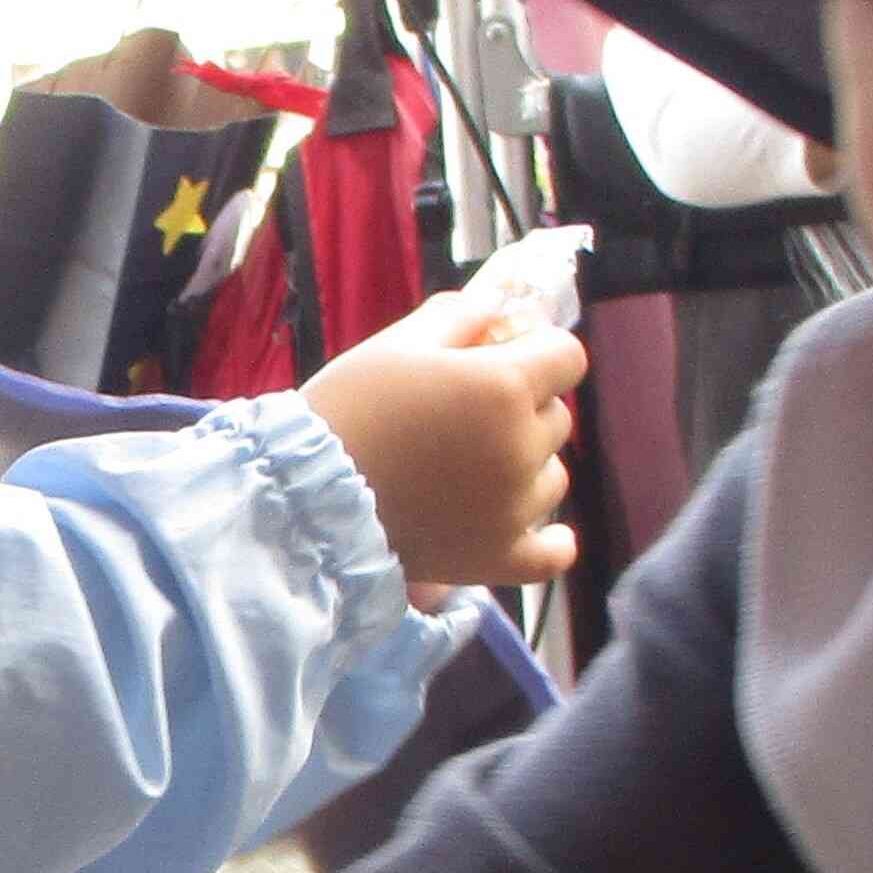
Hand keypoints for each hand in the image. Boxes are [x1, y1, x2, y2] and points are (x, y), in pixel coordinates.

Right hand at [300, 284, 583, 591]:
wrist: (305, 499)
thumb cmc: (348, 410)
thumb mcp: (396, 343)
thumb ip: (461, 316)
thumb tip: (500, 313)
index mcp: (503, 385)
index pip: (567, 355)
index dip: (537, 352)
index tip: (501, 361)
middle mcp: (522, 447)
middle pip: (556, 416)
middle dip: (522, 409)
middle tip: (462, 420)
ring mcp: (517, 509)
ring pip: (552, 476)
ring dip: (524, 468)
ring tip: (466, 472)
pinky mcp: (502, 559)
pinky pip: (556, 552)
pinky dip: (547, 540)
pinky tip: (516, 521)